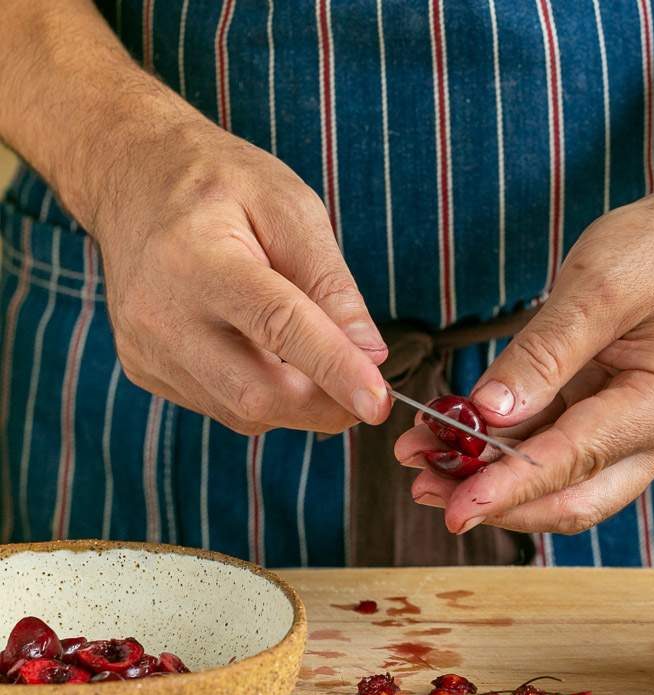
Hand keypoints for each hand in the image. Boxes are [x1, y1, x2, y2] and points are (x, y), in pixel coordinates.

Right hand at [94, 114, 389, 433]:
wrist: (132, 179)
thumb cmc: (220, 186)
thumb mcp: (290, 208)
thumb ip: (331, 283)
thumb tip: (370, 355)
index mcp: (196, 257)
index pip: (278, 326)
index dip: (334, 369)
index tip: (378, 403)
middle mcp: (160, 312)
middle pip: (256, 392)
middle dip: (324, 406)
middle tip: (367, 395)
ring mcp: (146, 348)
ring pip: (242, 411)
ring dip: (296, 402)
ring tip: (312, 358)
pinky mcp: (145, 370)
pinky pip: (221, 406)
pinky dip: (261, 394)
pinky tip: (263, 353)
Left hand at [395, 181, 653, 534]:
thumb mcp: (595, 289)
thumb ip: (541, 357)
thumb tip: (488, 414)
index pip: (575, 460)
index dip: (509, 488)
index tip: (457, 507)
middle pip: (574, 497)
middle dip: (499, 502)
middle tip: (428, 490)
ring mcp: (645, 431)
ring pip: (565, 482)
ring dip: (497, 479)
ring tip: (428, 464)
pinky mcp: (621, 420)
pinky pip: (564, 451)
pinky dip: (513, 451)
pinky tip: (464, 441)